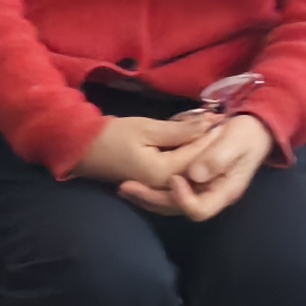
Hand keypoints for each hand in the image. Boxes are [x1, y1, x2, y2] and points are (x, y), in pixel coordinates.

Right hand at [64, 110, 208, 191]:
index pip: (198, 155)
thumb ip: (179, 130)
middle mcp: (164, 186)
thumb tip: (206, 125)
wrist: (82, 149)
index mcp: (163, 174)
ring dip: (200, 151)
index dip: (212, 135)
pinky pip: (179, 173)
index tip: (222, 117)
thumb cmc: (111, 136)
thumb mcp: (146, 129)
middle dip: (210, 145)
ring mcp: (159, 188)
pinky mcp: (155, 184)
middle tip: (220, 122)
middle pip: (198, 167)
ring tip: (209, 130)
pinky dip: (188, 158)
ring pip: (190, 172)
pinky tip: (192, 141)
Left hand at [121, 112, 274, 219]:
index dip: (184, 199)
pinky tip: (131, 180)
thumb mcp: (237, 141)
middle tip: (127, 187)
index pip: (200, 210)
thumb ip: (218, 157)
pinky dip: (149, 188)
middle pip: (177, 209)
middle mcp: (209, 197)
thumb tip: (194, 175)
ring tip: (123, 187)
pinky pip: (167, 192)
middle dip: (152, 199)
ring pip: (168, 203)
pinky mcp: (189, 183)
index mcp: (224, 192)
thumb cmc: (247, 134)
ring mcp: (198, 191)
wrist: (252, 129)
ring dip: (145, 197)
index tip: (173, 179)